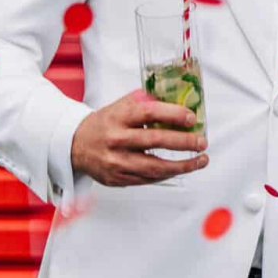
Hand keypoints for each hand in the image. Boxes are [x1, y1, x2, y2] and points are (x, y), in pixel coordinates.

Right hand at [70, 88, 207, 185]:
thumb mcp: (119, 106)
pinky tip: (181, 168)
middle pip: (154, 141)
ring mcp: (116, 162)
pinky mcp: (118, 179)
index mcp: (117, 117)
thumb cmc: (104, 123)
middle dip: (183, 142)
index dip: (172, 114)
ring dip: (182, 165)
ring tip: (200, 160)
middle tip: (202, 141)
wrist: (76, 145)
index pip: (148, 113)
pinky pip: (148, 179)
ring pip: (153, 167)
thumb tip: (176, 98)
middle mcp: (116, 140)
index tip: (191, 118)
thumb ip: (144, 101)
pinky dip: (168, 174)